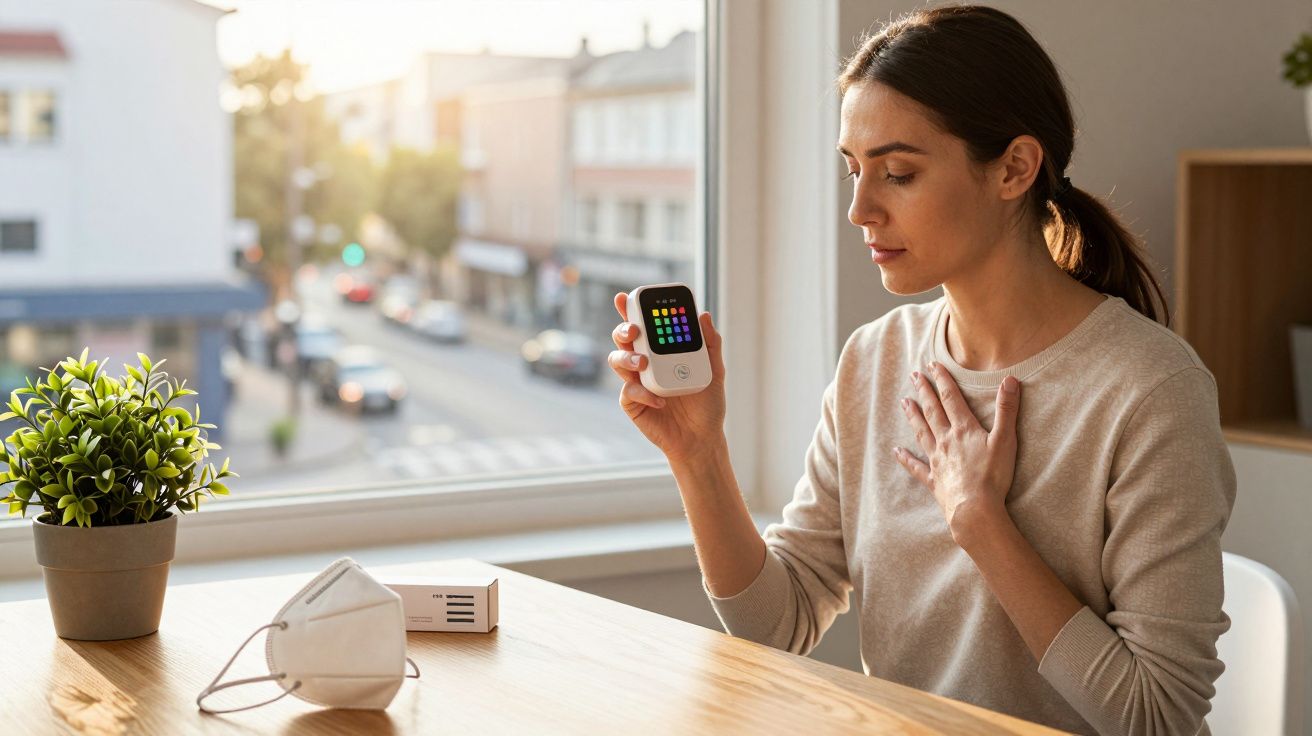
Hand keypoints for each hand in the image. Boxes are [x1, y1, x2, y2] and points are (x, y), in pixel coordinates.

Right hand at [608, 292, 726, 462]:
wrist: (701, 438)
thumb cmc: (706, 404)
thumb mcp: (714, 370)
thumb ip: (710, 343)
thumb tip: (704, 316)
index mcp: (661, 350)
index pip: (643, 324)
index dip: (630, 309)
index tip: (627, 297)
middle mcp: (645, 362)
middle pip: (623, 338)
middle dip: (623, 329)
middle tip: (633, 330)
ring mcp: (636, 381)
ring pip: (618, 360)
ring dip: (627, 358)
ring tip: (643, 363)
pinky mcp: (632, 402)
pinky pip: (629, 391)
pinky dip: (643, 393)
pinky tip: (661, 401)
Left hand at [893, 361, 1021, 543]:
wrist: (974, 510)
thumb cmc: (992, 476)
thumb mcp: (1005, 440)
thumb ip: (1007, 410)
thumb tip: (1010, 380)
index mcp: (963, 429)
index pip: (950, 397)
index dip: (942, 379)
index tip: (932, 365)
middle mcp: (945, 441)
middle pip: (932, 410)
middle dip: (924, 391)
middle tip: (914, 375)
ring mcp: (937, 460)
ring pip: (921, 432)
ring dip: (913, 416)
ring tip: (904, 402)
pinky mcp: (934, 480)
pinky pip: (916, 467)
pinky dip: (906, 458)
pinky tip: (896, 451)